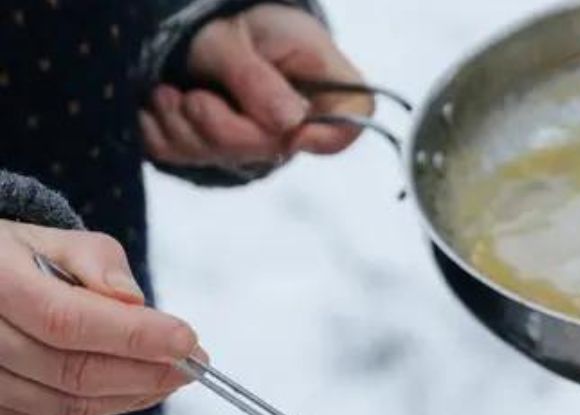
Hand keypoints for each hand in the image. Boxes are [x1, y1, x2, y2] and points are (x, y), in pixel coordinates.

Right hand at [0, 222, 197, 414]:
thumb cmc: (22, 265)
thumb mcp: (54, 243)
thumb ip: (97, 262)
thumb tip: (132, 300)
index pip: (65, 319)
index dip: (132, 335)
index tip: (187, 340)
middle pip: (72, 372)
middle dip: (146, 372)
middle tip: (194, 365)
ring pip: (67, 406)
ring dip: (132, 396)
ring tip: (171, 376)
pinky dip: (106, 408)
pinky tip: (136, 390)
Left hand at [140, 4, 369, 170]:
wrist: (193, 27)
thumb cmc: (228, 22)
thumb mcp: (232, 35)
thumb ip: (256, 79)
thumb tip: (290, 125)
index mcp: (320, 77)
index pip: (353, 118)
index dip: (329, 135)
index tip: (294, 131)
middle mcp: (299, 118)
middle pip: (275, 149)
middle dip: (222, 127)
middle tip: (194, 98)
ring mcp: (263, 142)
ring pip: (228, 159)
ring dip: (184, 126)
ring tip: (168, 94)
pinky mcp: (225, 154)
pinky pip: (189, 160)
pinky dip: (163, 134)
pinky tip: (160, 108)